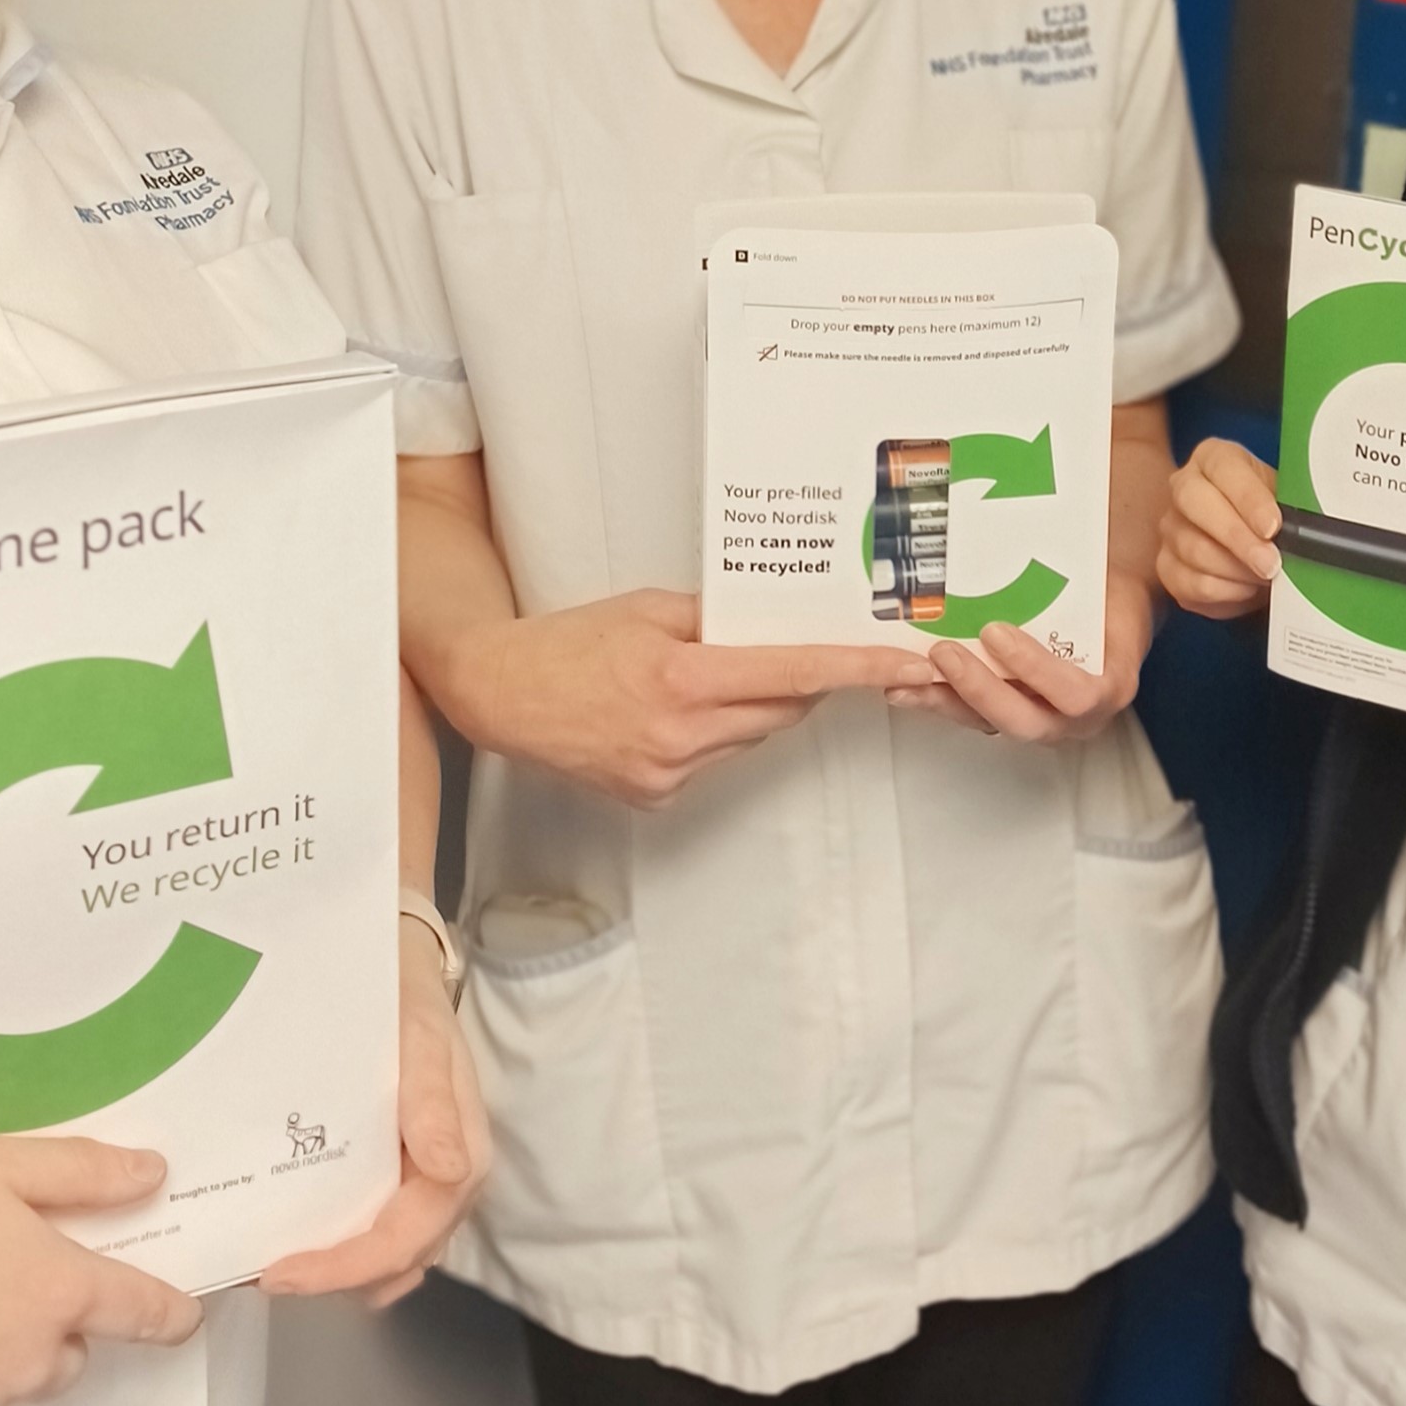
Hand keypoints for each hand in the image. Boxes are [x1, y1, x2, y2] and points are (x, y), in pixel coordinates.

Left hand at [262, 918, 491, 1309]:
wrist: (401, 966)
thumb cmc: (407, 999)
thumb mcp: (419, 1033)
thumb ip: (431, 1096)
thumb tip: (448, 1171)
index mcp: (460, 1157)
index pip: (406, 1237)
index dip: (347, 1266)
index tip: (279, 1272)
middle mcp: (447, 1184)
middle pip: (395, 1262)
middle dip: (333, 1278)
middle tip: (258, 1272)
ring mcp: (423, 1185)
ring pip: (386, 1261)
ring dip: (336, 1273)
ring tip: (268, 1262)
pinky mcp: (399, 1178)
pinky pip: (374, 1234)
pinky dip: (338, 1250)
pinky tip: (294, 1237)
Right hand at [437, 589, 926, 809]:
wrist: (499, 693)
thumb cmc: (568, 642)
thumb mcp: (649, 608)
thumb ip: (718, 617)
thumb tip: (779, 622)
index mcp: (684, 679)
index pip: (795, 674)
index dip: (859, 669)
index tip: (906, 663)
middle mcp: (683, 735)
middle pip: (781, 710)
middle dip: (797, 681)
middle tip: (790, 647)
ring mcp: (669, 773)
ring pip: (750, 737)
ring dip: (748, 707)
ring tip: (695, 676)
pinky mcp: (655, 797)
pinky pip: (713, 761)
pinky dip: (710, 733)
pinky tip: (665, 711)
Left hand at [898, 562, 1151, 744]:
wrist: (1110, 617)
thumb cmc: (1109, 602)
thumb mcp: (1110, 591)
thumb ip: (1083, 580)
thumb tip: (1043, 522)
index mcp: (1107, 688)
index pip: (1074, 694)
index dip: (1034, 668)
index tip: (996, 632)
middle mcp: (1072, 718)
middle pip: (1022, 721)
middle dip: (978, 689)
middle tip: (943, 652)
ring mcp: (1038, 719)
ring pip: (988, 723)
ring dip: (944, 701)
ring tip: (904, 680)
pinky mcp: (1007, 714)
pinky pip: (971, 714)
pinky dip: (936, 698)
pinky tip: (903, 684)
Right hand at [1155, 440, 1281, 618]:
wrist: (1256, 542)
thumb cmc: (1270, 514)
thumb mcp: (1285, 496)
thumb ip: (1292, 503)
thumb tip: (1310, 526)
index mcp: (1214, 458)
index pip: (1224, 469)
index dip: (1249, 499)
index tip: (1273, 526)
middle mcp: (1184, 485)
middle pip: (1196, 504)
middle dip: (1238, 539)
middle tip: (1271, 563)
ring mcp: (1171, 526)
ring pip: (1194, 550)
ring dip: (1237, 571)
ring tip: (1267, 578)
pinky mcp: (1167, 565)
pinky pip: (1191, 584)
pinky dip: (1225, 592)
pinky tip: (1246, 589)